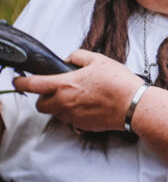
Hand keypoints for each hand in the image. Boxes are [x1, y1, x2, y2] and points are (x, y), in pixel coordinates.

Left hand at [13, 49, 142, 132]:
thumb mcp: (99, 60)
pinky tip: (89, 105)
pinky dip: (74, 113)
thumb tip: (69, 59)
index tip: (18, 80)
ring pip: (55, 112)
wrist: (133, 105)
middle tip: (56, 90)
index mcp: (65, 84)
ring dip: (59, 105)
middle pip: (41, 105)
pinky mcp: (82, 125)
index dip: (21, 82)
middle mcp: (64, 103)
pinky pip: (70, 119)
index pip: (34, 84)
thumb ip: (78, 56)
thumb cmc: (118, 82)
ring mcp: (72, 116)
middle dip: (44, 97)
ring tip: (77, 97)